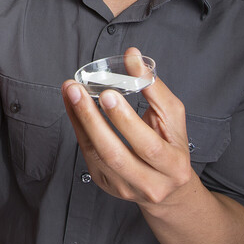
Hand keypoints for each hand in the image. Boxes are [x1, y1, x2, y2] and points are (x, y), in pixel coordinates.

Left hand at [63, 47, 195, 207]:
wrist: (168, 186)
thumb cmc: (172, 144)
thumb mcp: (173, 116)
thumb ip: (153, 87)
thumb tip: (133, 56)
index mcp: (173, 166)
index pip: (148, 146)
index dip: (126, 120)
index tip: (108, 93)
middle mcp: (149, 184)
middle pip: (115, 155)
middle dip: (92, 120)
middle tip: (76, 91)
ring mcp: (124, 188)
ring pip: (96, 155)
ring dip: (79, 121)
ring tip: (70, 93)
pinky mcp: (105, 183)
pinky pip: (87, 154)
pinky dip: (78, 127)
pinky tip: (72, 106)